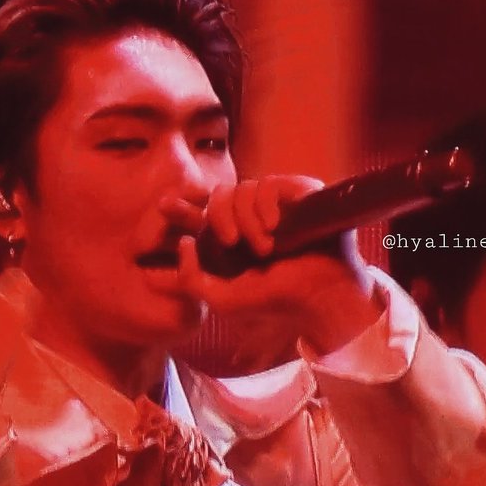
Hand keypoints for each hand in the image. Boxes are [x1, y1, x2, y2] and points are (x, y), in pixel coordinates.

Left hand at [166, 175, 382, 354]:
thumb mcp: (223, 300)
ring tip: (265, 248)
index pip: (202, 217)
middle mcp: (253, 219)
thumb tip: (183, 242)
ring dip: (246, 221)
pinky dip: (265, 206)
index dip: (182, 209)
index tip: (164, 205)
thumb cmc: (278, 301)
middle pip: (217, 196)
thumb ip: (192, 280)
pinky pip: (267, 184)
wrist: (321, 297)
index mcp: (235, 242)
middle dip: (215, 215)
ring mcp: (276, 205)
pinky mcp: (297, 194)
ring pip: (240, 190)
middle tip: (228, 240)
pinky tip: (274, 227)